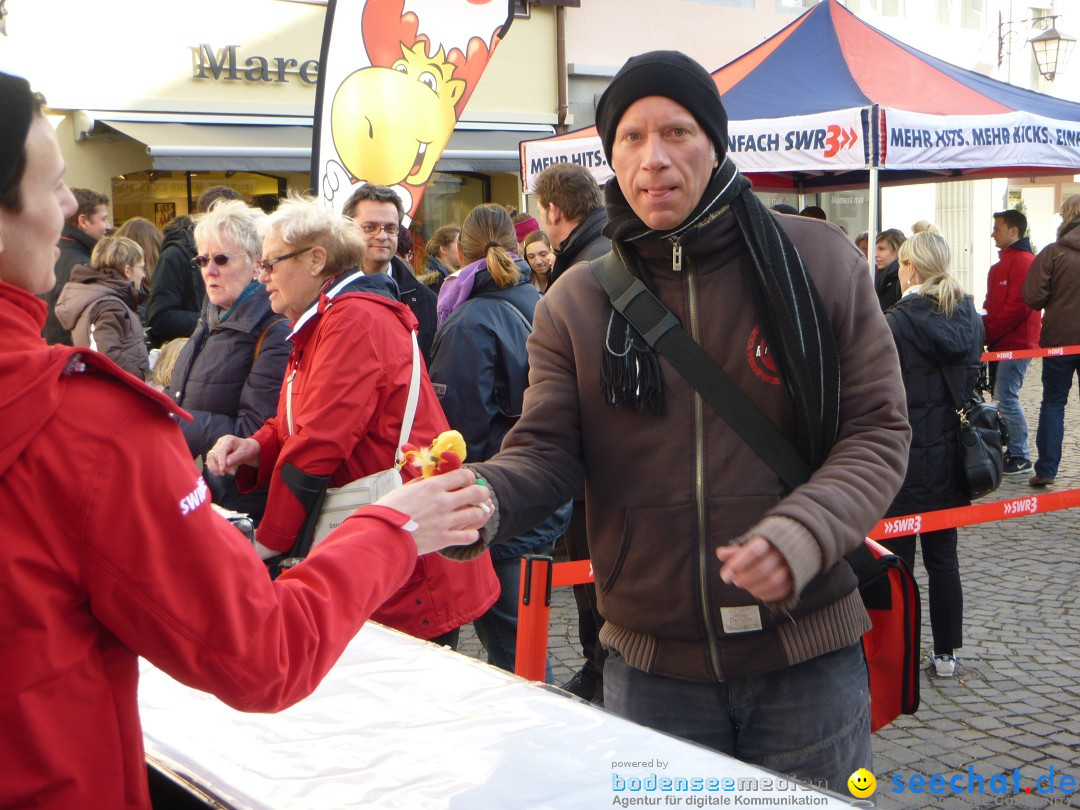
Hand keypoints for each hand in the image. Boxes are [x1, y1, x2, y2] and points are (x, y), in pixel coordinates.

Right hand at [206, 435, 259, 475]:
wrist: (246, 448)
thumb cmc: (246, 449)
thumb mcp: (245, 452)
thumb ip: (235, 457)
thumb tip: (227, 463)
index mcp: (228, 440)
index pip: (221, 451)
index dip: (220, 461)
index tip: (222, 470)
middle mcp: (220, 443)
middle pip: (214, 455)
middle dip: (220, 466)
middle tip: (231, 472)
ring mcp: (216, 448)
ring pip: (210, 459)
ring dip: (215, 468)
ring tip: (224, 474)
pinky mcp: (214, 453)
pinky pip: (210, 462)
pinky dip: (213, 468)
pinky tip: (219, 473)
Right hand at [376, 468, 493, 554]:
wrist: (380, 535)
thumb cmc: (388, 511)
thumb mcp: (404, 490)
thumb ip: (422, 484)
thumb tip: (432, 479)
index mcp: (433, 486)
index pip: (465, 475)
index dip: (470, 478)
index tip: (467, 482)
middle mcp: (443, 502)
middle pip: (477, 493)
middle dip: (482, 493)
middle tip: (479, 497)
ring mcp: (445, 521)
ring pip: (477, 513)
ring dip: (478, 513)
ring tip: (473, 514)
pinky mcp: (444, 539)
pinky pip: (470, 536)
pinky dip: (472, 534)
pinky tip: (467, 532)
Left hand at [715, 535, 793, 602]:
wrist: (791, 545)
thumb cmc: (764, 546)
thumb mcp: (748, 544)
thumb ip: (735, 551)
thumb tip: (721, 554)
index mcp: (768, 540)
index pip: (753, 551)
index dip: (737, 565)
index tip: (725, 576)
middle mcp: (781, 552)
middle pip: (763, 569)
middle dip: (745, 579)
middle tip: (736, 581)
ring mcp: (790, 566)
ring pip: (773, 581)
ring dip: (755, 587)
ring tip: (745, 585)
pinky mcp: (794, 578)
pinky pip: (781, 590)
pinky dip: (765, 594)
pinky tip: (756, 591)